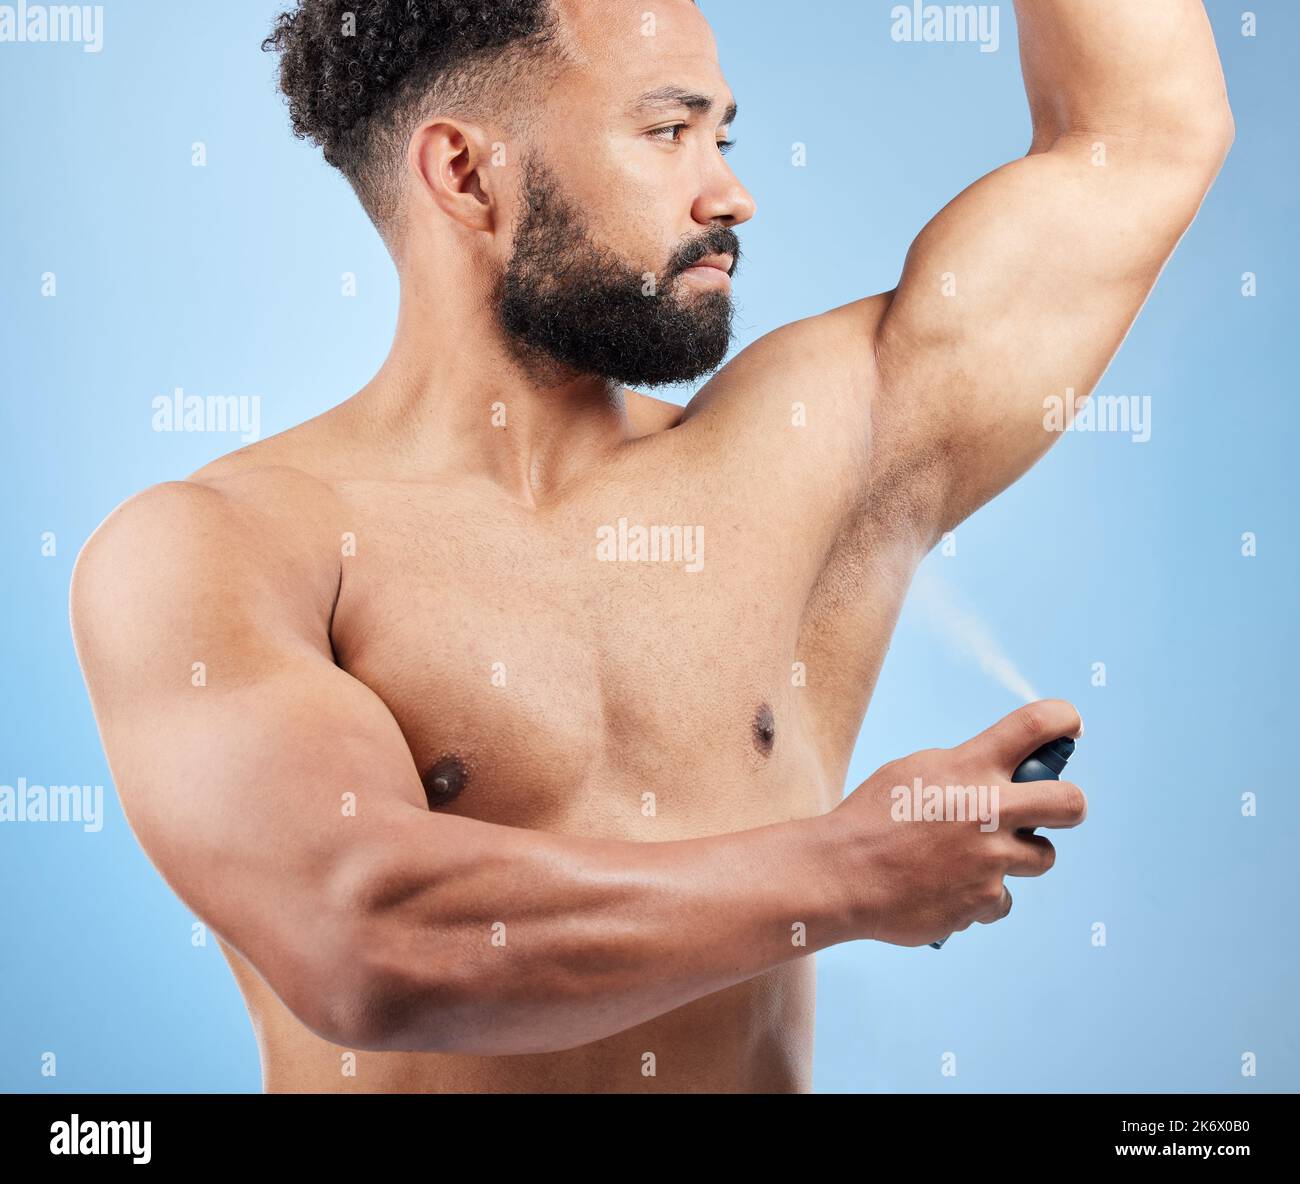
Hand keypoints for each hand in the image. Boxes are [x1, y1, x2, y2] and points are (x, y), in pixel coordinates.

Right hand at [832, 700, 1086, 946]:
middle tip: (1054, 809)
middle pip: (1070, 802)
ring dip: (1018, 856)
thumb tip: (1001, 775)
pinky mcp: (984, 900)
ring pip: (1042, 857)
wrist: (841, 875)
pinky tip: (947, 888)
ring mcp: (990, 860)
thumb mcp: (913, 770)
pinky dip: (982, 896)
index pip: (1034, 725)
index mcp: (968, 767)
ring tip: (975, 856)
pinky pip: (1003, 898)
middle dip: (1069, 804)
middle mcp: (988, 810)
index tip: (1068, 725)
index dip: (1063, 718)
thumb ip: (963, 769)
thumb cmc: (872, 818)